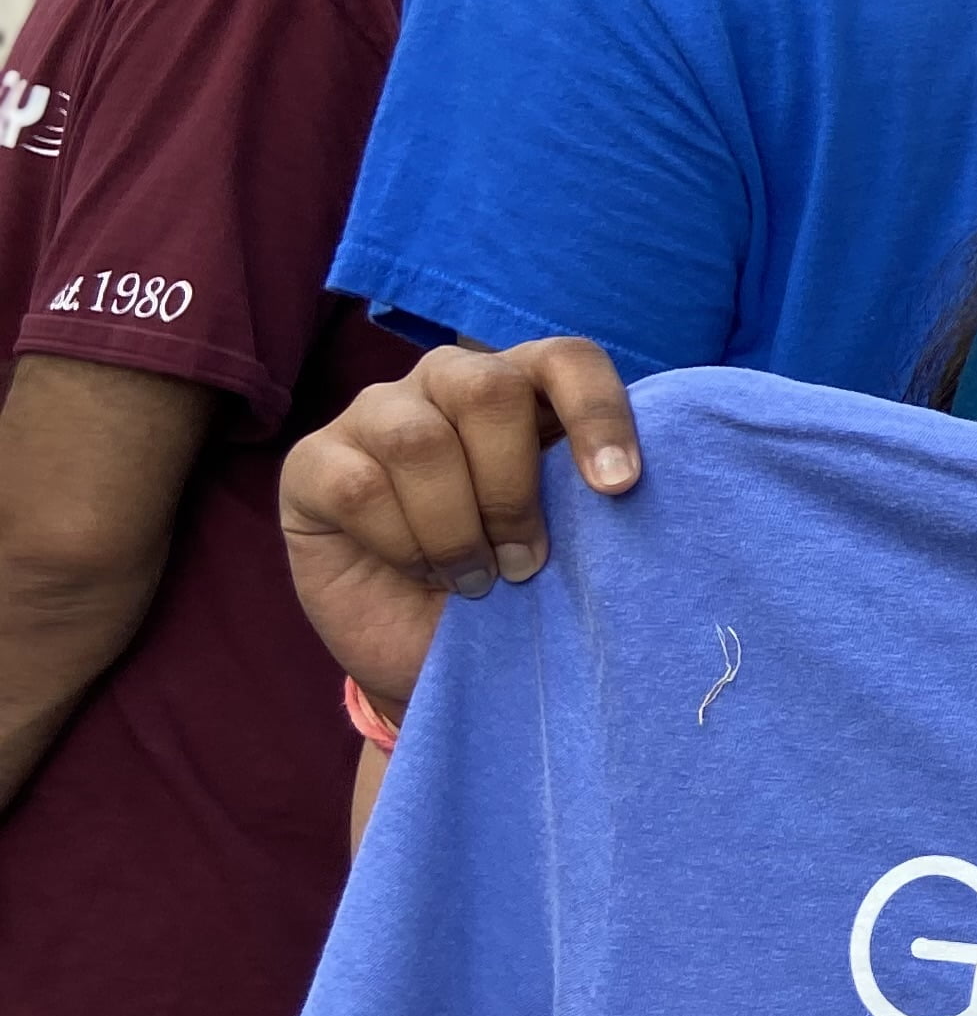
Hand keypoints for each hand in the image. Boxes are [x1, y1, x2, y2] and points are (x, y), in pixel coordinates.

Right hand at [281, 338, 641, 717]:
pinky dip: (401, 543)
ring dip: (456, 527)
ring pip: (419, 440)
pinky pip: (358, 486)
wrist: (432, 655)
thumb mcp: (569, 540)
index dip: (597, 412)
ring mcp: (375, 414)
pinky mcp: (313, 460)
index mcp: (526, 387)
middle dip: (512, 489)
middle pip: (489, 390)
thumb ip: (588, 494)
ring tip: (474, 578)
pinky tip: (419, 571)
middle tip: (525, 562)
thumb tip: (624, 481)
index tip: (619, 487)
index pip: (566, 360)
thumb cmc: (515, 586)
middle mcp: (448, 382)